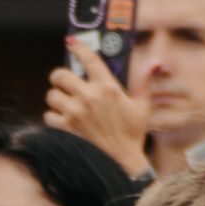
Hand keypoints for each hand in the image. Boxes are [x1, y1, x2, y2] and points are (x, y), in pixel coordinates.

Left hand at [45, 41, 150, 176]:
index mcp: (108, 88)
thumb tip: (155, 63)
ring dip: (56, 99)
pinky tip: (63, 121)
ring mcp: (75, 113)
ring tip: (66, 105)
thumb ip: (144, 83)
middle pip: (60, 75)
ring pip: (52, 95)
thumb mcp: (142, 107)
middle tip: (64, 82)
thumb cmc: (132, 135)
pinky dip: (53, 117)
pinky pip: (48, 116)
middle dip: (60, 77)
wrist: (120, 163)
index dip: (78, 47)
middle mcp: (89, 97)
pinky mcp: (64, 129)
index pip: (89, 59)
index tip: (71, 42)